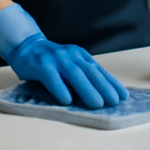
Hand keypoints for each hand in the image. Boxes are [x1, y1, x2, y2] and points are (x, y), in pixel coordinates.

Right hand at [0, 4, 127, 108]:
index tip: (123, 95)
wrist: (26, 45)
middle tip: (114, 101)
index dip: (111, 82)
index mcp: (80, 55)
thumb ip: (81, 75)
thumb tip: (99, 94)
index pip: (99, 70)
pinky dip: (60, 88)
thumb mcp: (69, 64)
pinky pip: (52, 78)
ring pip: (75, 75)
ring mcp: (56, 59)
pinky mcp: (41, 64)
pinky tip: (67, 100)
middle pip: (90, 72)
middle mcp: (71, 55)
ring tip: (97, 104)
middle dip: (104, 87)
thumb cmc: (51, 60)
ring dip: (87, 90)